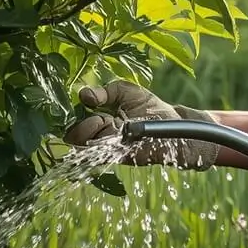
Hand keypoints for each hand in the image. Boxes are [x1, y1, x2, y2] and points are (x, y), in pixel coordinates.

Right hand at [64, 80, 219, 168]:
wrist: (175, 121)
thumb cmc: (150, 106)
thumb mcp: (124, 91)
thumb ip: (104, 91)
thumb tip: (83, 95)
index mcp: (99, 121)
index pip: (74, 125)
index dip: (73, 117)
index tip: (84, 104)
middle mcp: (102, 138)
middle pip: (75, 140)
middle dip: (80, 128)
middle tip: (95, 117)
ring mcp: (112, 149)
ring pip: (87, 148)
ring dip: (91, 134)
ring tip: (104, 121)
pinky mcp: (124, 157)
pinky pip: (106, 155)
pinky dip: (105, 142)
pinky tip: (113, 129)